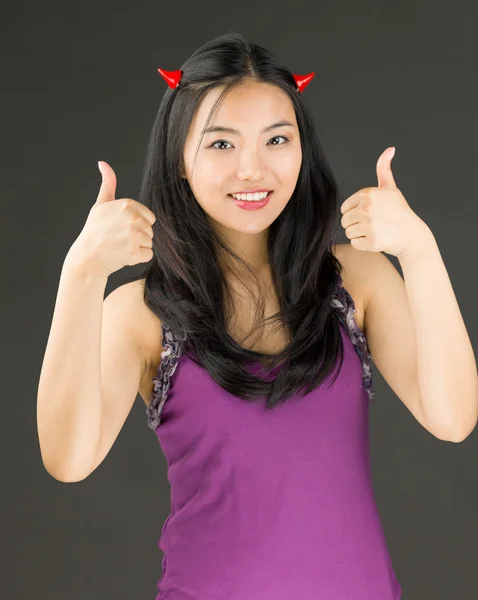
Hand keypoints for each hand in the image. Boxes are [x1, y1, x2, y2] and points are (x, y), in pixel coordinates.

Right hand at [68, 161, 156, 277]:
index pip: (149, 217)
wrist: (88, 257)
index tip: (121, 227)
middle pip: (150, 230)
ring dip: (138, 247)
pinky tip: (124, 255)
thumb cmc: (95, 231)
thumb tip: (103, 163)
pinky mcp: (135, 252)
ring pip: (150, 242)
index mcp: (127, 205)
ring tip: (121, 246)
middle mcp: (132, 218)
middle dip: (138, 236)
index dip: (137, 224)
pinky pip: (148, 255)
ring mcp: (134, 236)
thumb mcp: (100, 204)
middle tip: (119, 238)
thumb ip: (108, 184)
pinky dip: (138, 258)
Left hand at [339, 147, 431, 258]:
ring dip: (359, 235)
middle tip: (373, 225)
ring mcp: (369, 225)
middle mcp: (367, 208)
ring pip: (348, 233)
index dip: (355, 213)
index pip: (345, 208)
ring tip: (375, 231)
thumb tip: (390, 149)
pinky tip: (376, 240)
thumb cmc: (399, 212)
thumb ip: (384, 169)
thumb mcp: (391, 188)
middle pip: (345, 221)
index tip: (369, 214)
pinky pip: (354, 244)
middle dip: (356, 225)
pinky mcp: (372, 240)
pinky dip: (363, 245)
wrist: (413, 235)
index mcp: (368, 194)